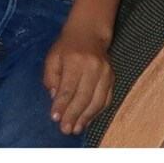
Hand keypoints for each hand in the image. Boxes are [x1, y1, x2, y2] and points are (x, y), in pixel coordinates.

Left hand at [44, 17, 114, 136]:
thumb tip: (54, 99)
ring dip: (86, 117)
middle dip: (73, 115)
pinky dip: (97, 112)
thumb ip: (50, 78)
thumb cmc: (66, 47)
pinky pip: (106, 99)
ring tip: (76, 129)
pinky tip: (87, 120)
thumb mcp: (52, 57)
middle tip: (65, 129)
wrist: (89, 32)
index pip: (68, 87)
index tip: (55, 118)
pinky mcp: (112, 78)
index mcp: (75, 60)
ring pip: (97, 101)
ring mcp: (106, 73)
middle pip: (83, 97)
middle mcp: (93, 67)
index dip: (61, 104)